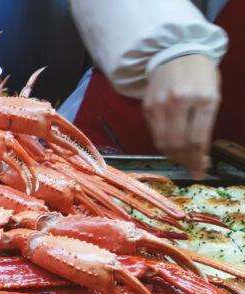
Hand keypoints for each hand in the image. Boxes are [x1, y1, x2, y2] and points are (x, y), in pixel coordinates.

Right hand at [143, 54, 220, 178]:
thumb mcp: (212, 95)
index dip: (198, 160)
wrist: (176, 53)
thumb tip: (198, 153)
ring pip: (163, 142)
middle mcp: (181, 102)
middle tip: (191, 167)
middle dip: (185, 160)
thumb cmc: (200, 75)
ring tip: (181, 158)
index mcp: (205, 99)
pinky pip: (155, 132)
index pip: (198, 139)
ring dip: (173, 155)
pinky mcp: (148, 107)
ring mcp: (161, 104)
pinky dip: (163, 142)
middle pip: (179, 144)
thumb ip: (205, 121)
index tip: (201, 171)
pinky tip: (171, 144)